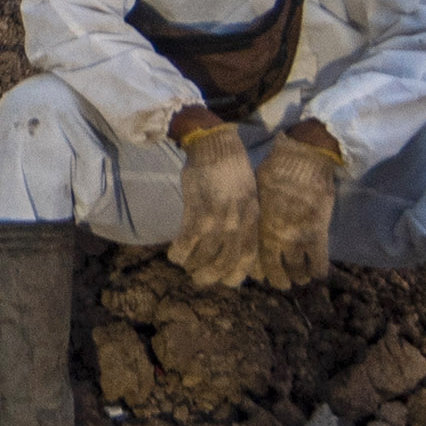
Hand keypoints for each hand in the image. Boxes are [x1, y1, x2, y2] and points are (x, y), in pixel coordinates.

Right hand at [169, 126, 261, 288]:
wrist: (215, 144)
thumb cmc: (232, 169)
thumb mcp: (249, 194)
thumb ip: (244, 219)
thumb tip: (236, 242)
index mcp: (252, 217)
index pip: (248, 255)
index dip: (237, 273)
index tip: (226, 281)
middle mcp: (237, 220)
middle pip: (226, 261)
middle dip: (211, 275)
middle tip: (199, 278)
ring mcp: (217, 216)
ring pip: (205, 254)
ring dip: (193, 265)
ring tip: (185, 265)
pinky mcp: (196, 209)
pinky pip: (187, 240)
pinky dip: (179, 252)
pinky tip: (174, 255)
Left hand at [253, 124, 342, 288]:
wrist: (302, 159)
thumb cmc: (275, 171)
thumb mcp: (255, 193)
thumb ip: (254, 214)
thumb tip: (247, 223)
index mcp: (258, 228)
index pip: (254, 261)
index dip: (258, 272)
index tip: (262, 274)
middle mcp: (275, 238)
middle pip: (275, 273)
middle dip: (280, 281)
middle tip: (284, 282)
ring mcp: (297, 238)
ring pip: (298, 272)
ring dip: (300, 277)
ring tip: (301, 276)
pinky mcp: (318, 234)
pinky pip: (318, 263)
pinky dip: (318, 271)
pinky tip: (318, 272)